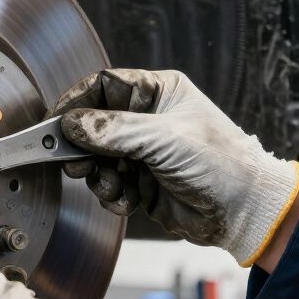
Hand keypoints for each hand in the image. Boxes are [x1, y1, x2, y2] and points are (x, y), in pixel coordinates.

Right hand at [51, 68, 298, 265]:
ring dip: (98, 176)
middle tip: (73, 163)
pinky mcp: (140, 181)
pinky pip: (108, 184)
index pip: (103, 87)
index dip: (76, 103)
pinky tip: (128, 200)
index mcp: (158, 93)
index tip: (54, 121)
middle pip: (93, 125)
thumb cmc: (221, 164)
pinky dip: (112, 195)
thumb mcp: (164, 140)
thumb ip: (115, 130)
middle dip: (82, 147)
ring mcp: (143, 152)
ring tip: (114, 186)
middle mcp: (148, 119)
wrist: (244, 211)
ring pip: (96, 158)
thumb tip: (72, 124)